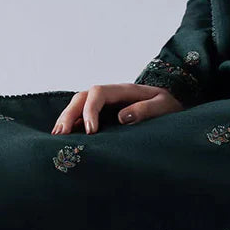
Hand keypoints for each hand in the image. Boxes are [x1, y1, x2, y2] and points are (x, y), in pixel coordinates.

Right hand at [51, 84, 182, 134]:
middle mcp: (110, 95)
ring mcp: (105, 104)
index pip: (98, 93)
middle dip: (69, 115)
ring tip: (56, 138)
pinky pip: (83, 116)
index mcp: (123, 90)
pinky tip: (64, 138)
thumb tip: (122, 117)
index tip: (90, 130)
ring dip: (66, 120)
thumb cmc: (169, 106)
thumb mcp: (164, 106)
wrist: (173, 105)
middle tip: (62, 135)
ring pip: (78, 106)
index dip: (90, 110)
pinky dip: (72, 126)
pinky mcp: (104, 115)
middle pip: (82, 98)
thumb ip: (145, 110)